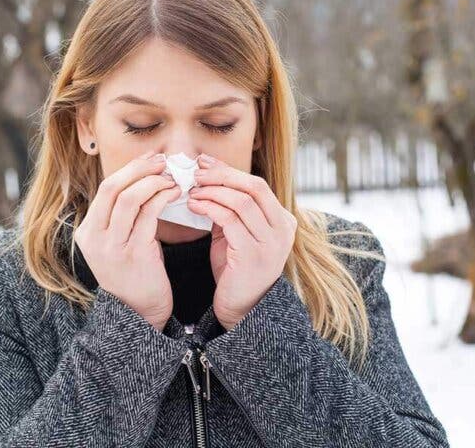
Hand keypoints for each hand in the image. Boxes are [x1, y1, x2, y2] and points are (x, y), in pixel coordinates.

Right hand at [74, 150, 181, 330]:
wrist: (139, 313)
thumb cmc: (135, 273)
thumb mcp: (119, 243)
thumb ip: (123, 216)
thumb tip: (144, 177)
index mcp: (87, 232)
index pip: (106, 189)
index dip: (130, 169)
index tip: (151, 160)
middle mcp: (94, 238)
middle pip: (113, 188)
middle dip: (140, 169)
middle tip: (163, 162)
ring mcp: (112, 247)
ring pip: (129, 198)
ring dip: (154, 182)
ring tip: (172, 178)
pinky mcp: (134, 254)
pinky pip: (148, 215)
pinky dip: (163, 198)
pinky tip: (175, 194)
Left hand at [186, 154, 296, 330]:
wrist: (242, 310)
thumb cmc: (236, 269)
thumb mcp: (237, 233)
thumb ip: (231, 207)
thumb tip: (208, 173)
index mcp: (283, 221)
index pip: (256, 185)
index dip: (228, 170)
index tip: (204, 163)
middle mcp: (282, 229)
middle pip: (253, 187)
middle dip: (221, 175)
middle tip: (196, 172)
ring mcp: (270, 243)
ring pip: (241, 201)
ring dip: (212, 191)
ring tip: (192, 191)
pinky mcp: (253, 255)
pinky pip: (230, 221)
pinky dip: (209, 208)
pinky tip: (194, 206)